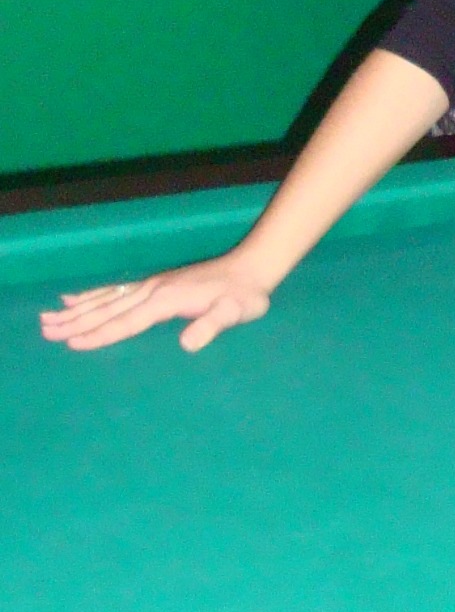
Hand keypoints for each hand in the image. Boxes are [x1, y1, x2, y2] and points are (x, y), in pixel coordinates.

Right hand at [39, 255, 271, 352]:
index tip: (72, 343)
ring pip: (109, 298)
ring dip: (79, 308)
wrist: (251, 267)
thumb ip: (211, 326)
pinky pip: (117, 289)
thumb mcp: (234, 313)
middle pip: (109, 308)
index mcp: (167, 300)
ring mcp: (153, 284)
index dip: (101, 334)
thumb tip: (187, 344)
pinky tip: (77, 297)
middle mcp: (154, 290)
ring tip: (49, 316)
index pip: (128, 321)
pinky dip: (94, 294)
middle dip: (77, 321)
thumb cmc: (244, 296)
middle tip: (45, 331)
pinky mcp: (156, 283)